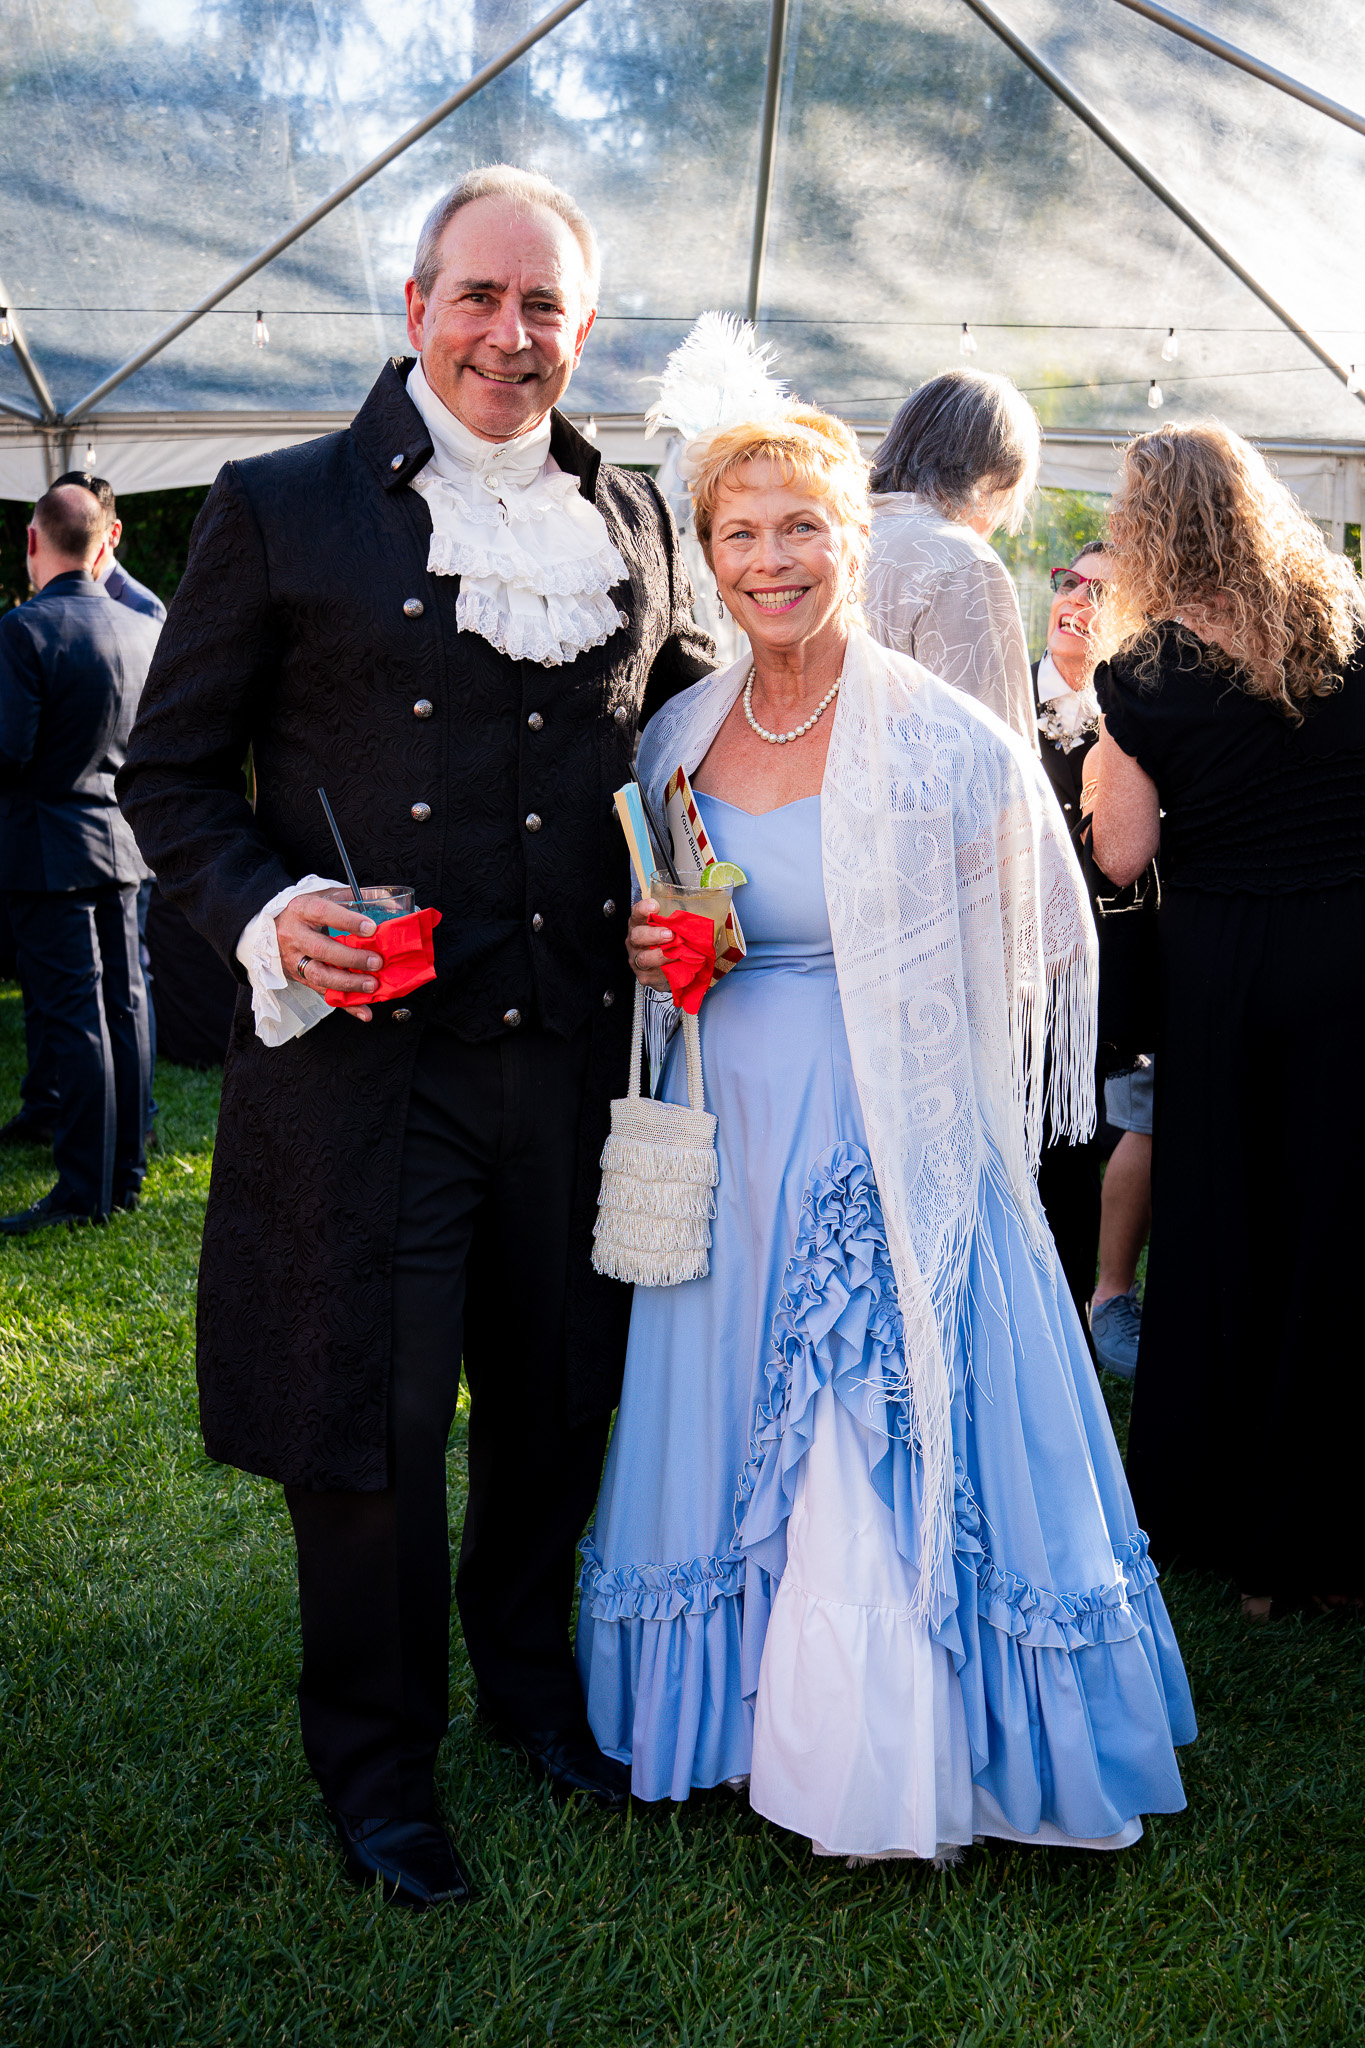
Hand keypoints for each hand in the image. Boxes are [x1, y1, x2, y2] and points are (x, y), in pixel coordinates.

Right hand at [276, 892, 382, 1023]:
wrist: (272, 930)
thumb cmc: (304, 912)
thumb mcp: (321, 897)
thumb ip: (349, 898)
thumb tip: (387, 899)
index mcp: (301, 910)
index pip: (323, 913)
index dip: (348, 921)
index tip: (371, 929)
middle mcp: (295, 935)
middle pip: (321, 950)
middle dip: (351, 959)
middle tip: (376, 962)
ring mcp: (295, 959)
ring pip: (320, 975)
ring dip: (349, 984)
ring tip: (371, 985)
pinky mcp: (300, 978)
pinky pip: (323, 992)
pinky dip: (345, 1004)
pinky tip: (363, 1010)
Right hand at [626, 897, 671, 991]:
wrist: (669, 971)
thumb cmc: (670, 944)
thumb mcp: (672, 930)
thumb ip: (677, 925)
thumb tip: (694, 922)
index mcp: (640, 924)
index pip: (637, 913)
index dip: (644, 909)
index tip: (655, 907)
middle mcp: (635, 941)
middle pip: (637, 936)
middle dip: (653, 934)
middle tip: (670, 935)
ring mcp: (637, 959)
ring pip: (643, 958)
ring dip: (659, 955)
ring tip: (675, 953)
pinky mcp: (644, 976)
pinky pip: (653, 974)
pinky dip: (665, 971)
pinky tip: (675, 967)